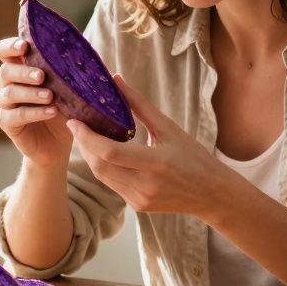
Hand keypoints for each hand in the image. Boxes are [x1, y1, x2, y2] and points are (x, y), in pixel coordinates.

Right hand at [0, 36, 71, 168]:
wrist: (58, 143)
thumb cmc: (63, 108)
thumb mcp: (69, 87)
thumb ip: (72, 67)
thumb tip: (86, 44)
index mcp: (19, 68)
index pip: (4, 51)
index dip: (10, 46)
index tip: (25, 46)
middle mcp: (7, 84)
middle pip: (5, 71)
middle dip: (23, 72)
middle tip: (42, 76)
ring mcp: (5, 104)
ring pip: (8, 93)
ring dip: (30, 93)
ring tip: (50, 96)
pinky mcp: (6, 122)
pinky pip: (15, 115)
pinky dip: (34, 113)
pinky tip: (51, 111)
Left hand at [67, 74, 239, 219]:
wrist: (212, 194)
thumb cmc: (193, 156)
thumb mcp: (169, 128)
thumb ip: (139, 105)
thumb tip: (117, 79)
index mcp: (155, 163)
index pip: (109, 152)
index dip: (87, 137)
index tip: (74, 121)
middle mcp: (145, 184)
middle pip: (100, 166)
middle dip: (84, 145)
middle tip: (78, 126)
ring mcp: (140, 199)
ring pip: (102, 177)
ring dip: (92, 156)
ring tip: (89, 137)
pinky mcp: (138, 206)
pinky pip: (113, 185)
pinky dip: (106, 168)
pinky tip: (107, 154)